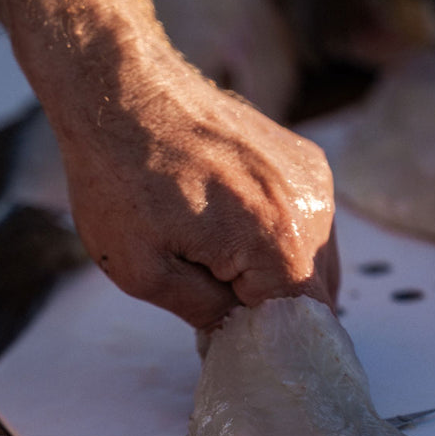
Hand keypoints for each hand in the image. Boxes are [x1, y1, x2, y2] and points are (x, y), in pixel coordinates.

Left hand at [57, 55, 339, 328]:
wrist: (119, 88)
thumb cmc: (118, 175)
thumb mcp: (142, 272)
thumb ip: (204, 314)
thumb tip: (237, 334)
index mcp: (276, 240)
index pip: (303, 323)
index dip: (269, 343)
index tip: (235, 347)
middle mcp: (309, 207)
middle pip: (316, 293)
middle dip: (272, 312)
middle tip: (219, 311)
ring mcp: (309, 177)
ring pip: (313, 259)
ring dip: (275, 276)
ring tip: (216, 268)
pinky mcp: (300, 158)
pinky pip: (304, 222)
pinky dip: (276, 241)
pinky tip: (228, 235)